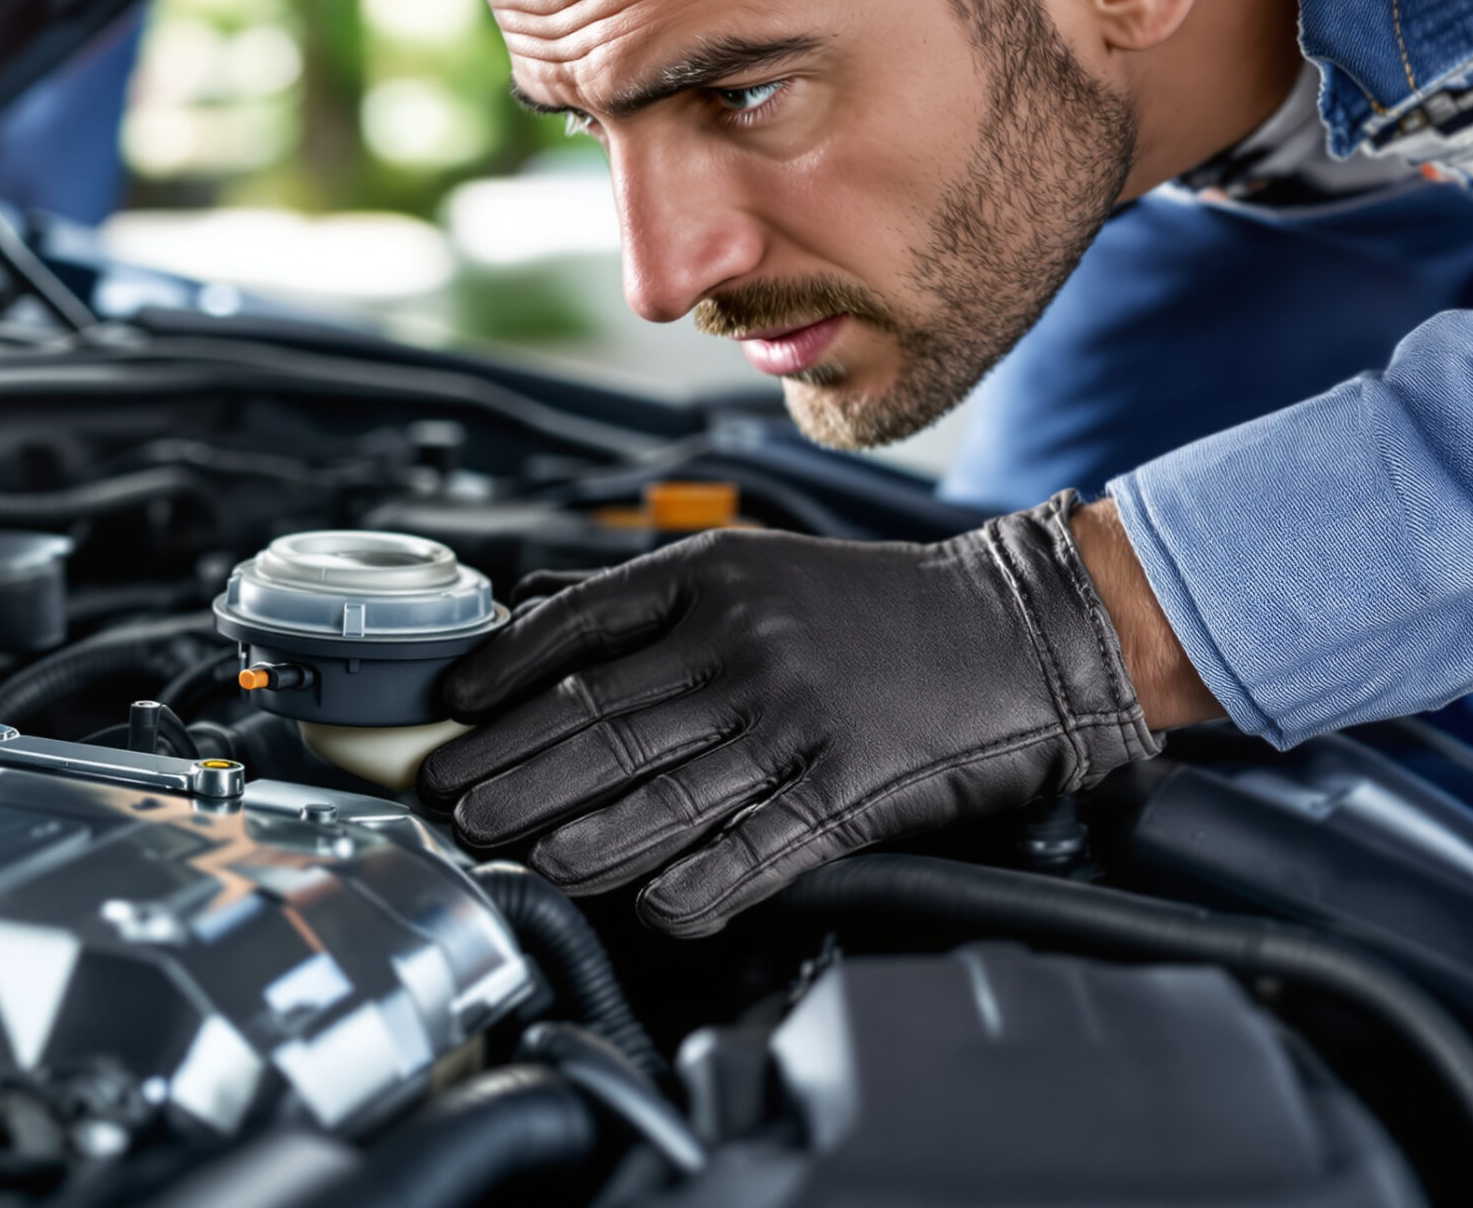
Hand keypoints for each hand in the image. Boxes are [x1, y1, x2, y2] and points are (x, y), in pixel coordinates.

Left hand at [421, 492, 1160, 936]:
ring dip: (572, 834)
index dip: (502, 671)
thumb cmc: (875, 606)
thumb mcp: (754, 567)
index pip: (578, 626)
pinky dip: (690, 886)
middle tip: (448, 800)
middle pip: (599, 719)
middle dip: (508, 768)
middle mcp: (747, 646)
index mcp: (716, 581)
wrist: (1023, 632)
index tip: (452, 707)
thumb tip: (526, 613)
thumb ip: (641, 597)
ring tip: (513, 853)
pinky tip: (641, 906)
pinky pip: (752, 851)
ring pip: (659, 792)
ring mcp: (796, 723)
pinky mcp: (847, 792)